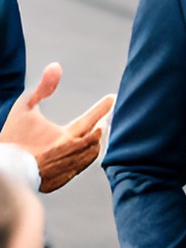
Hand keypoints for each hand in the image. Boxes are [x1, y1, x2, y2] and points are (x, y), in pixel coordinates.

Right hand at [0, 62, 115, 191]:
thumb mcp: (25, 106)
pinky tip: (85, 150)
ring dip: (95, 142)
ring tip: (98, 130)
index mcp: (65, 136)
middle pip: (96, 138)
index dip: (102, 108)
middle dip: (103, 124)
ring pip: (91, 154)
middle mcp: (72, 154)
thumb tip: (56, 66)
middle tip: (109, 114)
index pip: (91, 119)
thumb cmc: (12, 135)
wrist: (4, 168)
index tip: (112, 98)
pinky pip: (79, 167)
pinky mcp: (61, 180)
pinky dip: (85, 157)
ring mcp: (67, 169)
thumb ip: (43, 87)